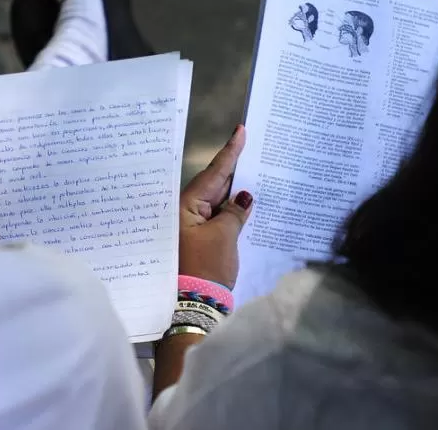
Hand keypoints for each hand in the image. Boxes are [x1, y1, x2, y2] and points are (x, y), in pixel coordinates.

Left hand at [178, 125, 253, 288]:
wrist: (193, 307)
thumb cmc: (206, 268)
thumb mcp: (224, 237)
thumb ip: (234, 213)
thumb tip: (243, 197)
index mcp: (185, 205)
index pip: (213, 172)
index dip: (230, 152)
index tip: (240, 130)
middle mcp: (184, 212)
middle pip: (213, 184)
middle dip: (233, 168)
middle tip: (250, 145)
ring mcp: (190, 227)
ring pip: (215, 200)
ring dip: (233, 190)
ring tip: (253, 169)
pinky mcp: (198, 241)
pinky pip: (216, 217)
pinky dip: (230, 210)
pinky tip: (245, 203)